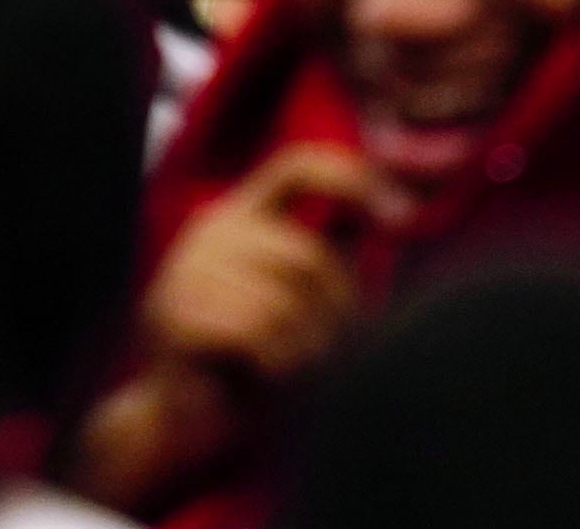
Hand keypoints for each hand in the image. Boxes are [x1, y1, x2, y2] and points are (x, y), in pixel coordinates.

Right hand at [136, 141, 389, 384]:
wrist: (185, 410)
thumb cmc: (252, 350)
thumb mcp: (296, 293)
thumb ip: (333, 252)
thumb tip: (397, 213)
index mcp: (243, 215)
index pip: (298, 168)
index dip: (350, 178)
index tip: (401, 214)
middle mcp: (213, 230)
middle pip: (307, 256)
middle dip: (335, 311)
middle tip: (327, 349)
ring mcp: (190, 269)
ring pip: (284, 302)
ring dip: (304, 348)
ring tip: (290, 364)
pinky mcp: (178, 313)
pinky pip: (255, 334)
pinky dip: (276, 365)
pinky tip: (266, 374)